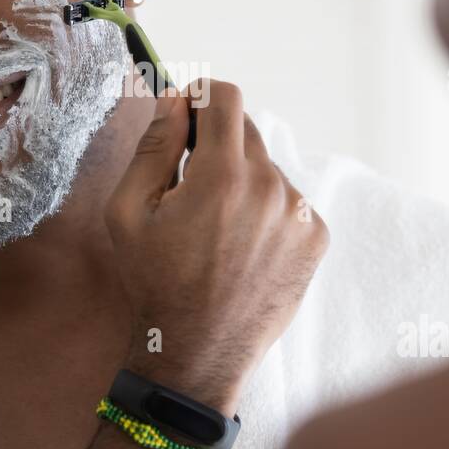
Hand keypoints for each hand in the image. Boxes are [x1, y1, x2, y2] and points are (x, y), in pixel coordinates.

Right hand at [104, 79, 329, 413]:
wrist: (198, 352)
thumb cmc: (156, 283)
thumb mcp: (130, 211)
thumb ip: (154, 146)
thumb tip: (174, 99)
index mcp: (223, 176)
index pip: (223, 97)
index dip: (200, 95)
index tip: (186, 111)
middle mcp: (271, 188)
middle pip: (246, 130)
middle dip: (215, 144)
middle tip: (188, 184)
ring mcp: (300, 214)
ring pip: (267, 168)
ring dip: (242, 180)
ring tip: (215, 228)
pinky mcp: (317, 237)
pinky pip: (288, 200)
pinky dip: (265, 210)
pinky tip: (241, 246)